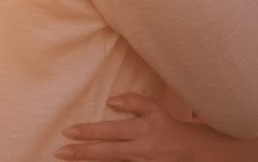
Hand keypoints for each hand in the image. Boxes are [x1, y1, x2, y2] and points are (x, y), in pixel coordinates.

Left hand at [55, 94, 231, 161]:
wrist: (197, 153)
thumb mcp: (157, 110)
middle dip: (82, 153)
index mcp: (143, 130)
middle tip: (59, 152)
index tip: (68, 132)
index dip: (89, 132)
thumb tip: (112, 101)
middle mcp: (141, 149)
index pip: (111, 131)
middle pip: (106, 152)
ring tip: (68, 159)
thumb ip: (135, 102)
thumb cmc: (172, 129)